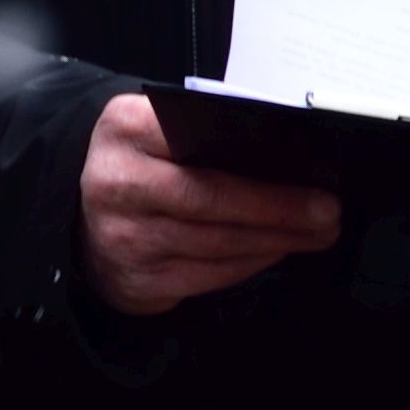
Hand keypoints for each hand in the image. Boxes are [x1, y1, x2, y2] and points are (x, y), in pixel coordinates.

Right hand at [77, 90, 337, 314]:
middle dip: (281, 210)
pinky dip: (250, 264)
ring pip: (217, 244)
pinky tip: (275, 251)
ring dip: (276, 240)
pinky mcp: (136, 281)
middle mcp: (116, 184)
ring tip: (316, 233)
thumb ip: (207, 133)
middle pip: (212, 200)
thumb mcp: (159, 129)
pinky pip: (209, 276)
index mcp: (126, 128)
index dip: (261, 170)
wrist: (82, 213)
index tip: (315, 175)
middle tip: (328, 213)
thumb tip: (291, 158)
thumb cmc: (140, 164)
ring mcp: (123, 237)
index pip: (202, 146)